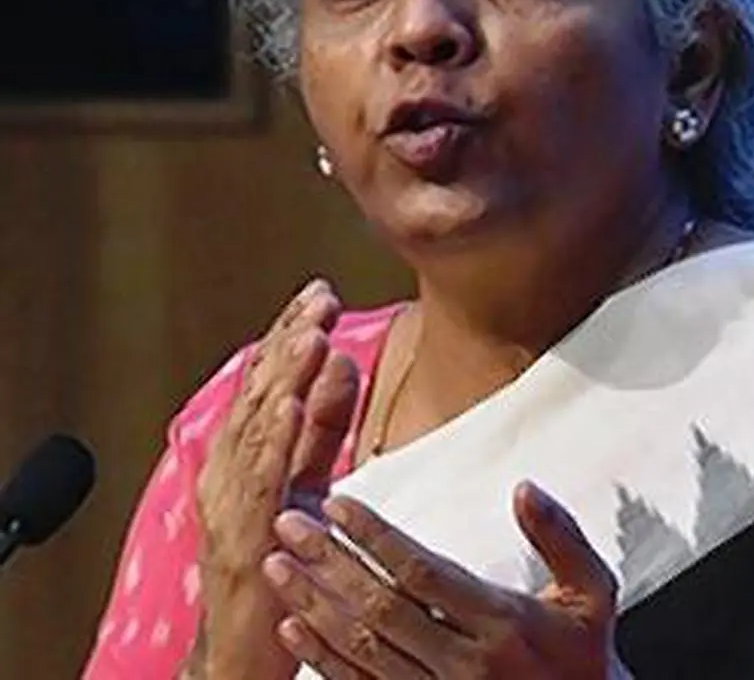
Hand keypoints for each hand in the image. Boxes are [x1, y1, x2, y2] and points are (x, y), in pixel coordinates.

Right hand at [195, 278, 358, 679]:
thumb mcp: (305, 479)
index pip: (268, 381)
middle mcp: (228, 469)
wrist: (241, 650)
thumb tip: (344, 360)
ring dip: (285, 377)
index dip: (290, 334)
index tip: (319, 291)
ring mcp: (232, 503)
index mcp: (243, 452)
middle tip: (320, 295)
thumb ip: (323, 426)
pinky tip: (292, 406)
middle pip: (261, 392)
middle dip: (290, 340)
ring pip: (258, 427)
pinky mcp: (244, 537)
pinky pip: (259, 482)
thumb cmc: (277, 561)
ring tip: (312, 334)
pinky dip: (274, 440)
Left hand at [262, 483, 630, 678]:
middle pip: (380, 606)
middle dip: (328, 561)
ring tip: (277, 568)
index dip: (374, 537)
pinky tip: (294, 629)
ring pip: (362, 649)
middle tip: (288, 524)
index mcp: (503, 622)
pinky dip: (322, 661)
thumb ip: (560, 537)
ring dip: (314, 605)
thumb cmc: (586, 657)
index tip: (337, 504)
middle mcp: (465, 663)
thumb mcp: (593, 593)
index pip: (422, 571)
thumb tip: (524, 488)